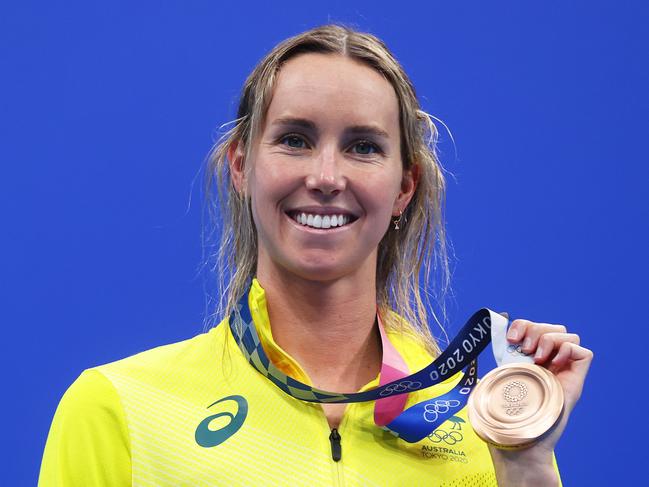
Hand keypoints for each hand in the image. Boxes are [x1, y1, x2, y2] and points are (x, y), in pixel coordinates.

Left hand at [488, 318, 593, 485]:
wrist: (520, 441)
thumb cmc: (506, 416)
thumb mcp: (498, 380)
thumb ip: (501, 360)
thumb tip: (486, 337)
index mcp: (529, 360)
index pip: (534, 328)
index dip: (523, 325)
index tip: (511, 337)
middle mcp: (549, 364)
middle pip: (552, 327)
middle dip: (535, 329)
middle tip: (523, 349)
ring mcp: (563, 372)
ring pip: (567, 335)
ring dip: (548, 339)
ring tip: (536, 359)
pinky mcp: (576, 381)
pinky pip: (584, 352)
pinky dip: (567, 350)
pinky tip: (551, 365)